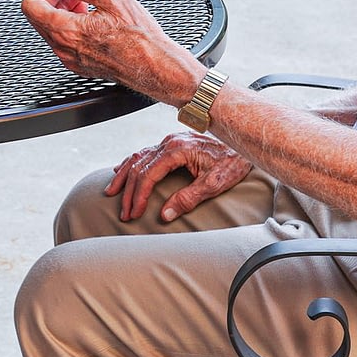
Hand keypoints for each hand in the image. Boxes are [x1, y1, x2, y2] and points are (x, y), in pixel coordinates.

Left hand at [22, 0, 203, 104]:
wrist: (155, 64)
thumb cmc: (139, 35)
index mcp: (67, 30)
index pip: (31, 7)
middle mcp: (64, 48)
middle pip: (38, 18)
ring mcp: (71, 58)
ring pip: (51, 29)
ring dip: (57, 8)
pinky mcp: (80, 64)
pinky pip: (63, 40)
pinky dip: (66, 22)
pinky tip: (84, 13)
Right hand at [106, 131, 253, 222]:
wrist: (244, 143)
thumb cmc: (233, 161)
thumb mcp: (214, 184)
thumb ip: (189, 199)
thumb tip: (166, 215)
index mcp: (177, 150)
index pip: (148, 175)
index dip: (139, 196)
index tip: (134, 213)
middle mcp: (169, 142)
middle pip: (139, 168)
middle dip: (129, 192)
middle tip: (125, 213)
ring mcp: (170, 141)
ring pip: (138, 158)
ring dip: (124, 177)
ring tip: (112, 193)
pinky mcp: (173, 143)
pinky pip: (145, 153)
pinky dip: (131, 164)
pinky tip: (121, 170)